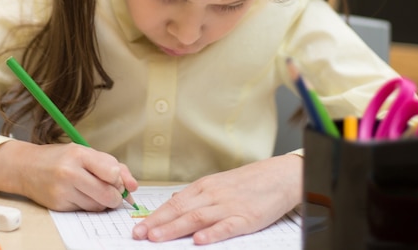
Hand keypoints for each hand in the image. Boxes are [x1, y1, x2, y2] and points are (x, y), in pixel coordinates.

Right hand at [0, 140, 137, 211]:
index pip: (112, 172)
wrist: (27, 167)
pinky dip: (89, 206)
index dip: (119, 179)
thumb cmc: (61, 158)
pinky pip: (84, 211)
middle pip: (107, 194)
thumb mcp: (85, 152)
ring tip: (94, 190)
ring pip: (97, 206)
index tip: (116, 179)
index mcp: (79, 154)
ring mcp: (63, 191)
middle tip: (112, 191)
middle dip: (115, 196)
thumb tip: (133, 186)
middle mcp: (70, 172)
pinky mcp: (58, 206)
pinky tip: (81, 195)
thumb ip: (111, 165)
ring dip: (102, 202)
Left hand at [132, 154, 302, 244]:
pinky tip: (199, 241)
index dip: (155, 216)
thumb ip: (197, 196)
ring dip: (175, 229)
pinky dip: (211, 234)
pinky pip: (226, 226)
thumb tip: (173, 203)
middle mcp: (213, 194)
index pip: (174, 202)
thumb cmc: (249, 182)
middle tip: (139, 234)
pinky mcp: (246, 218)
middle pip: (180, 210)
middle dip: (157, 223)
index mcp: (205, 186)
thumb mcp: (219, 184)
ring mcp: (229, 206)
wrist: (279, 176)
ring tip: (157, 238)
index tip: (138, 227)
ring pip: (197, 218)